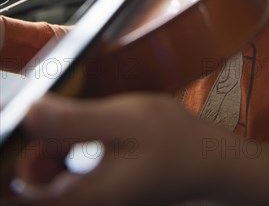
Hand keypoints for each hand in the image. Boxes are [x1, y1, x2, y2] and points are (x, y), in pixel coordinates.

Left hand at [9, 93, 220, 205]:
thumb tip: (29, 112)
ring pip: (44, 177)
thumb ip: (76, 121)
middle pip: (28, 183)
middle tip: (50, 113)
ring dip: (45, 145)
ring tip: (69, 116)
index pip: (18, 191)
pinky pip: (62, 173)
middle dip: (29, 146)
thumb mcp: (126, 120)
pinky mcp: (96, 190)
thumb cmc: (174, 140)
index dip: (9, 155)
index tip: (16, 125)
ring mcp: (89, 198)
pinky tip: (82, 129)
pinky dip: (62, 149)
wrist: (207, 161)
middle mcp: (81, 203)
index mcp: (81, 194)